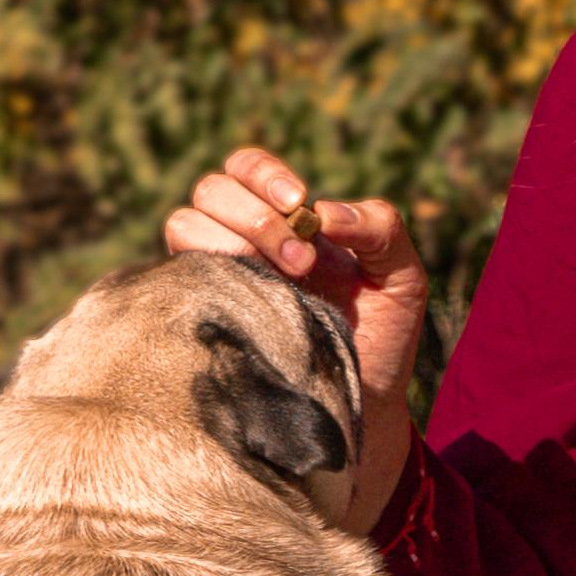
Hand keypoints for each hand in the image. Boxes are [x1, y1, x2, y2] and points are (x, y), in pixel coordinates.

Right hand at [165, 151, 428, 534]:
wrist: (363, 406)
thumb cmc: (382, 338)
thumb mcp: (401, 277)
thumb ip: (381, 228)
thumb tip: (326, 212)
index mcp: (282, 222)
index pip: (245, 169)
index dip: (263, 174)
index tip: (300, 204)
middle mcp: (241, 242)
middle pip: (210, 191)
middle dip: (255, 216)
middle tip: (302, 261)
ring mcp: (216, 278)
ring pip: (181, 224)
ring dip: (227, 240)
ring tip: (281, 282)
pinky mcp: (201, 316)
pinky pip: (174, 279)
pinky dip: (203, 276)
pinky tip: (247, 302)